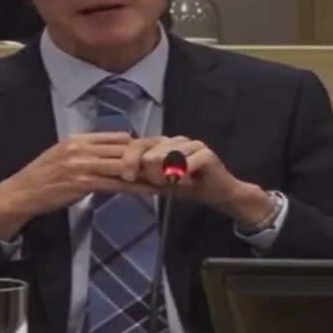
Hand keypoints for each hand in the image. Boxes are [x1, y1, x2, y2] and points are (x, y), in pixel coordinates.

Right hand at [0, 132, 156, 238]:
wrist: (22, 192)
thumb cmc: (44, 176)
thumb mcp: (65, 155)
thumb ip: (88, 152)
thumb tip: (112, 155)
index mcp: (79, 138)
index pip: (118, 136)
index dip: (139, 145)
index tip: (155, 153)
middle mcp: (83, 147)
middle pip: (125, 147)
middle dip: (148, 156)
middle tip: (169, 164)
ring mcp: (83, 164)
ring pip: (124, 164)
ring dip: (146, 172)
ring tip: (165, 178)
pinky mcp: (84, 182)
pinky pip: (117, 184)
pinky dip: (136, 188)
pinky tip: (150, 191)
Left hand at [121, 136, 273, 224]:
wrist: (216, 192)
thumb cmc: (185, 187)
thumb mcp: (156, 183)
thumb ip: (139, 177)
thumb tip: (116, 177)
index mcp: (160, 144)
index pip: (136, 144)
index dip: (129, 161)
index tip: (128, 177)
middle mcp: (173, 140)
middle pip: (149, 155)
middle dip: (152, 176)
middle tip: (165, 183)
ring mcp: (190, 144)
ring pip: (165, 159)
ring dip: (168, 178)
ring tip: (179, 183)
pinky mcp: (205, 152)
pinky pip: (185, 165)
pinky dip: (183, 178)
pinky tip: (188, 183)